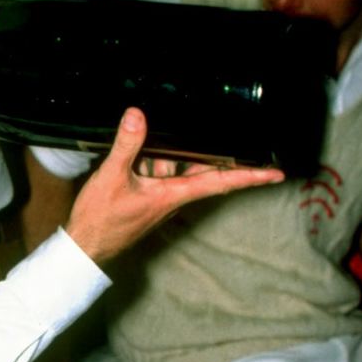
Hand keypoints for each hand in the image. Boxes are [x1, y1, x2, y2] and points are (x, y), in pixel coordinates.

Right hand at [65, 109, 283, 266]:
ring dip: (172, 150)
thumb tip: (138, 115)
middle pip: (205, 169)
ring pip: (177, 165)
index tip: (277, 174)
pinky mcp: (146, 195)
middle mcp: (173, 196)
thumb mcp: (113, 178)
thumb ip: (127, 145)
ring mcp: (160, 196)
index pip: (221, 182)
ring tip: (158, 128)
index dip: (251, 177)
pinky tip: (142, 140)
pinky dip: (154, 156)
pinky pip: (159, 170)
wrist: (84, 246)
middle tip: (246, 133)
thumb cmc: (101, 221)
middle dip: (220, 152)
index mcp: (174, 194)